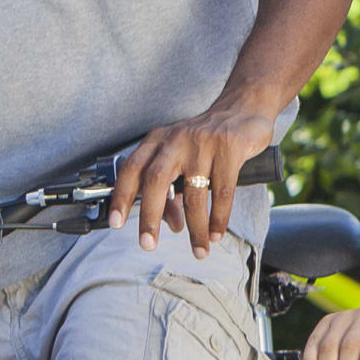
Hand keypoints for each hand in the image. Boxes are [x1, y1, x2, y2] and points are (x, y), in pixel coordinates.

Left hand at [108, 101, 280, 254]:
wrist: (243, 109)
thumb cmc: (208, 139)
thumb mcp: (182, 156)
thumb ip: (172, 187)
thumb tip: (169, 224)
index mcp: (158, 140)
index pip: (132, 169)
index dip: (121, 196)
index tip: (116, 223)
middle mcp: (176, 140)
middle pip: (156, 180)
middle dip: (150, 216)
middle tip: (148, 243)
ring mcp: (203, 144)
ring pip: (194, 194)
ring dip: (195, 227)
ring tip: (198, 250)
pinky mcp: (230, 149)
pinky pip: (222, 192)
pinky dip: (219, 217)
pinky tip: (216, 233)